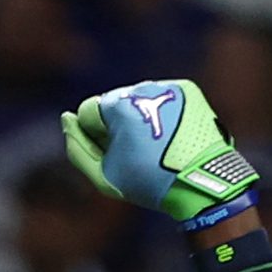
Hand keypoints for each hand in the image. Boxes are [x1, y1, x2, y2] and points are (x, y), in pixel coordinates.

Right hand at [64, 79, 262, 225]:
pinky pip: (162, 98)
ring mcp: (168, 86)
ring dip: (140, 117)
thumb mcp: (104, 176)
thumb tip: (66, 119)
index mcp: (119, 106)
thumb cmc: (151, 184)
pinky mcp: (187, 90)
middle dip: (118, 125)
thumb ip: (77, 147)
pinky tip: (171, 136)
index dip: (96, 137)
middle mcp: (143, 88)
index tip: (114, 156)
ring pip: (138, 99)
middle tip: (138, 154)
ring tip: (157, 147)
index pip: (88, 112)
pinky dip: (162, 114)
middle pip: (113, 103)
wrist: (205, 185)